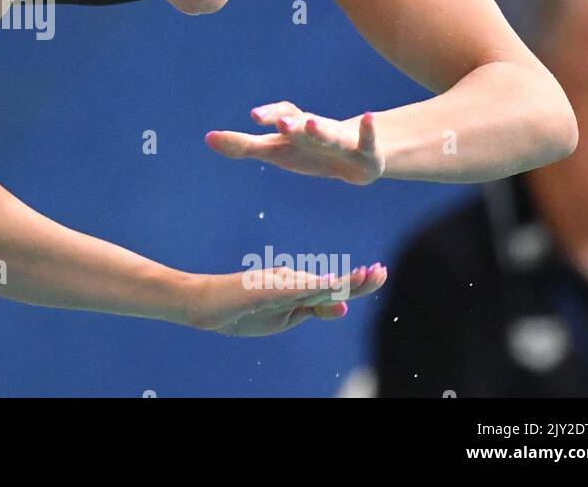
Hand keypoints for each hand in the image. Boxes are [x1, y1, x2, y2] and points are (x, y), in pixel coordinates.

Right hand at [185, 264, 388, 335]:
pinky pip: (295, 290)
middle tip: (381, 271)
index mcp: (298, 290)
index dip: (358, 282)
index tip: (379, 272)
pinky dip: (315, 288)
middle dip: (360, 280)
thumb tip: (344, 308)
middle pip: (332, 284)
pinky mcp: (266, 290)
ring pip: (318, 287)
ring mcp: (279, 285)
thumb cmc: (243, 310)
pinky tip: (332, 285)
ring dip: (345, 283)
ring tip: (368, 276)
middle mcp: (292, 282)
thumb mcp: (285, 317)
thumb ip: (313, 310)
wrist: (206, 304)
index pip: (334, 288)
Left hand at [205, 102, 384, 184]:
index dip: (269, 114)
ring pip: (329, 133)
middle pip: (303, 124)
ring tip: (310, 122)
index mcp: (295, 127)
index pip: (281, 115)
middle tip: (279, 124)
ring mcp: (341, 139)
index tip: (253, 117)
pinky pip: (366, 140)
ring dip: (319, 129)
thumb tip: (207, 138)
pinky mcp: (364, 152)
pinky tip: (368, 117)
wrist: (355, 160)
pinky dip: (367, 129)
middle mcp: (317, 127)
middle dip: (290, 123)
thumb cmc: (308, 152)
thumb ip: (242, 146)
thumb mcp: (275, 151)